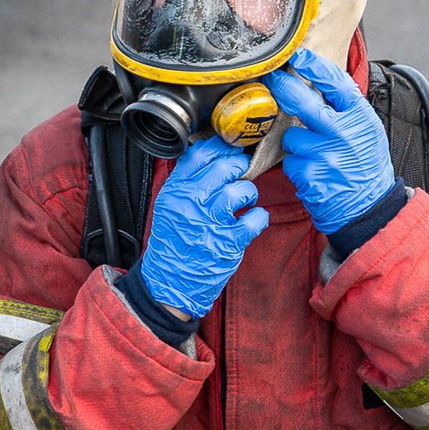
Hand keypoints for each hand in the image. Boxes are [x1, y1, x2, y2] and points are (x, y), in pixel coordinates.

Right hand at [140, 137, 269, 317]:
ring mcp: (211, 223)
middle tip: (243, 172)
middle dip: (240, 166)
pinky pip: (255, 219)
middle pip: (224, 168)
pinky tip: (254, 219)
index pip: (200, 154)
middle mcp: (192, 203)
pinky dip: (260, 217)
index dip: (221, 148)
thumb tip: (210, 156)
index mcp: (176, 191)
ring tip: (247, 199)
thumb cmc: (174, 243)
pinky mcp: (228, 243)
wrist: (171, 282)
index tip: (231, 150)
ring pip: (241, 190)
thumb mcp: (168, 206)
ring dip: (249, 192)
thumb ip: (186, 182)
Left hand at [264, 47, 395, 235]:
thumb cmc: (366, 169)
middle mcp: (342, 134)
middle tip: (273, 80)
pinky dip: (297, 167)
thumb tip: (319, 84)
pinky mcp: (308, 175)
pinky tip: (313, 174)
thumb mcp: (368, 133)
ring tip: (314, 156)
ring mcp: (324, 155)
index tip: (298, 56)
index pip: (335, 83)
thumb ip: (347, 111)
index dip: (314, 67)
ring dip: (296, 145)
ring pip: (291, 137)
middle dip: (283, 88)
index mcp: (360, 119)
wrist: (369, 209)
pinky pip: (290, 162)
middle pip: (303, 102)